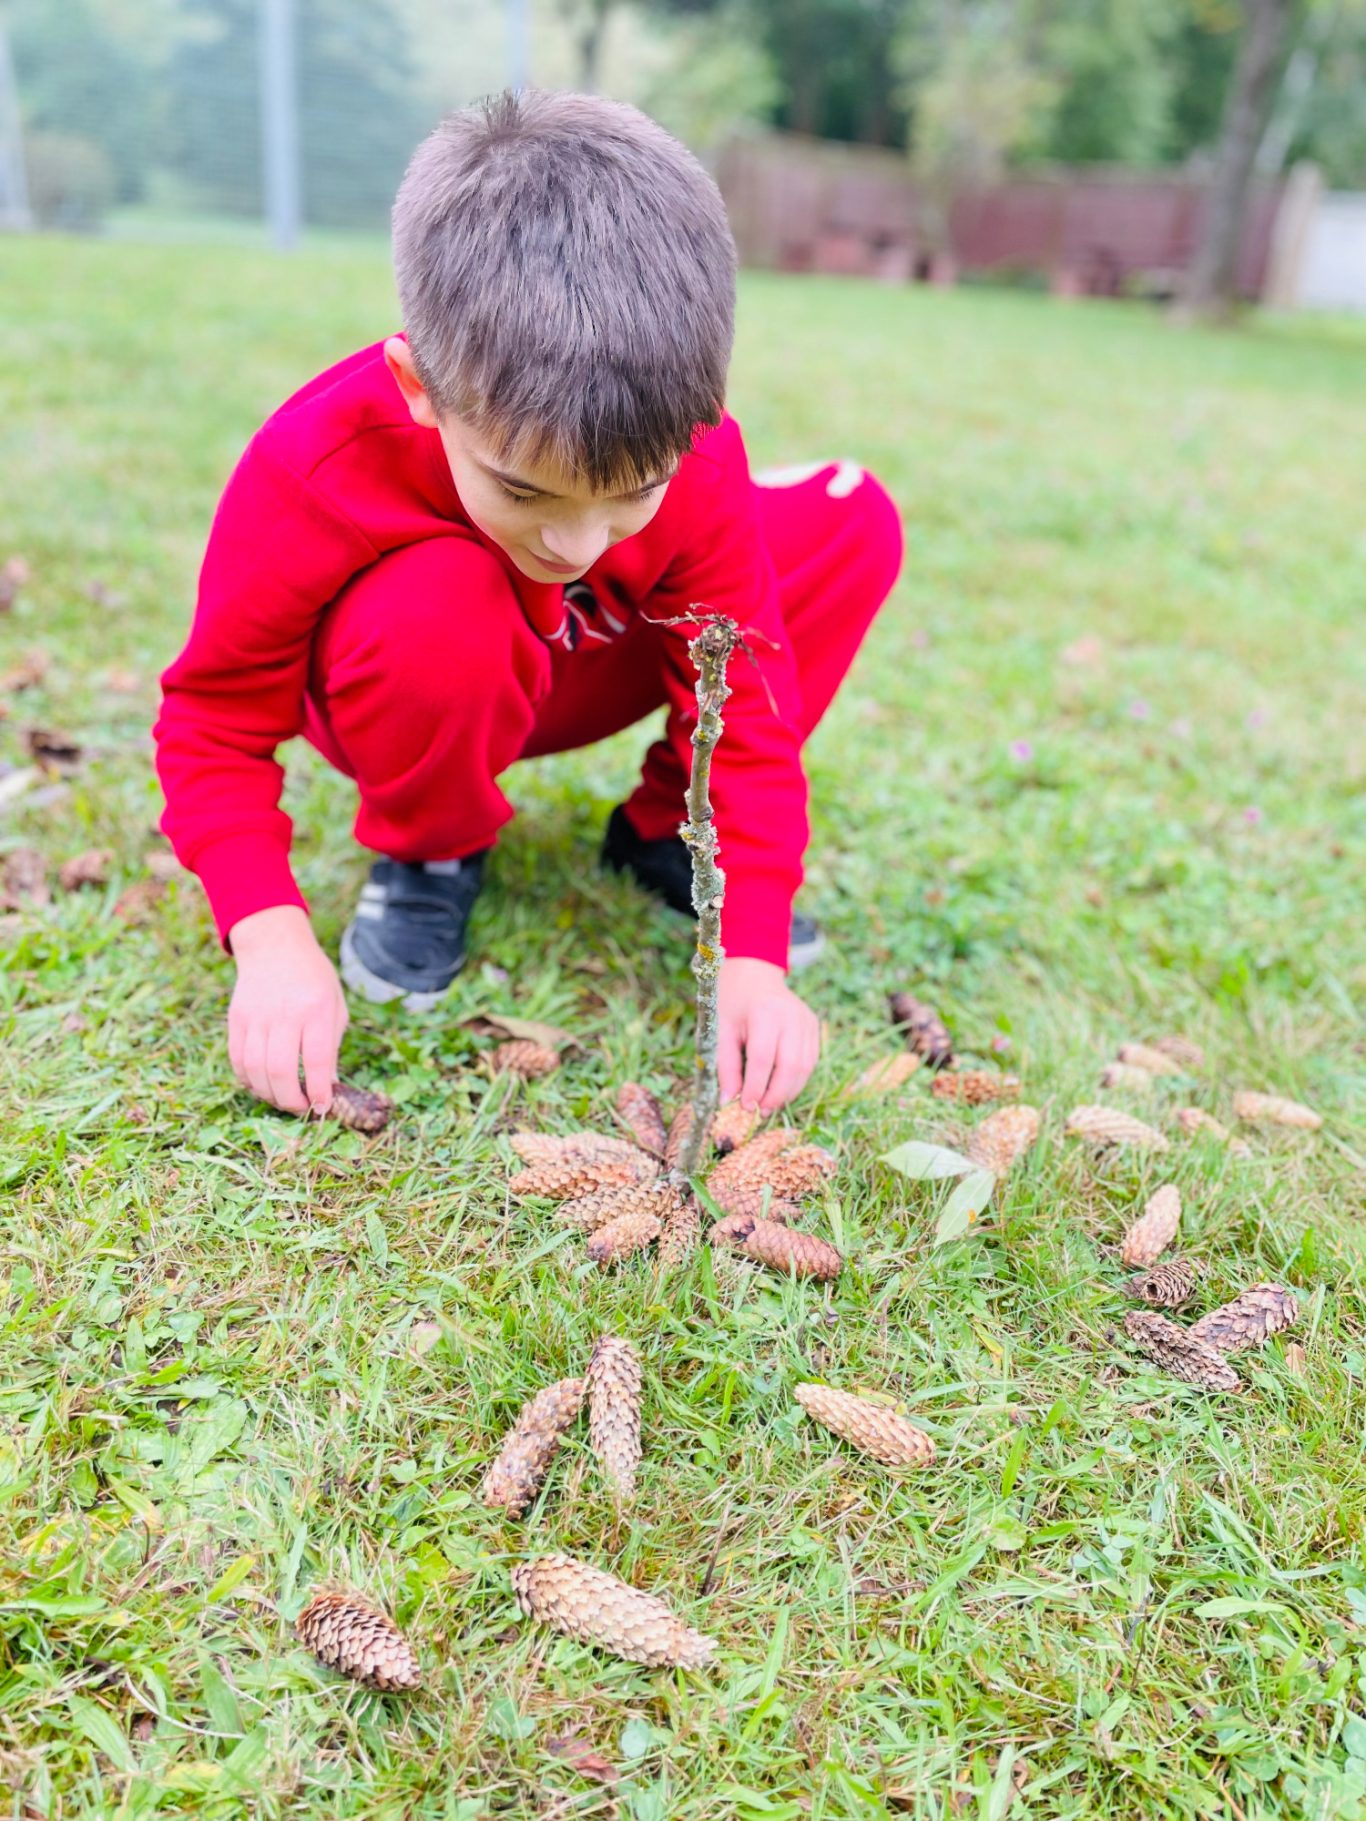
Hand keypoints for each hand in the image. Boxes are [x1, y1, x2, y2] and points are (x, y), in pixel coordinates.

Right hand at [227, 905, 348, 1113]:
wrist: (275, 945)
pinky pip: (237, 1060)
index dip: (319, 1091)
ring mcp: (256, 1016)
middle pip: (280, 1070)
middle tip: (301, 1109)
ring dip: (269, 1094)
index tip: (322, 1107)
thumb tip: (328, 1085)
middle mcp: (284, 1013)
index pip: (317, 1060)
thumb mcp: (335, 1004)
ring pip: (255, 1069)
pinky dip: (248, 1080)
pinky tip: (262, 1085)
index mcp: (316, 1009)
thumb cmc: (313, 978)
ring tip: (282, 1099)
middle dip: (290, 1100)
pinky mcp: (236, 1019)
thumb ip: (332, 1045)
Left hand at [717, 956, 820, 1113]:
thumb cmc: (732, 1001)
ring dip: (788, 1091)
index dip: (755, 1088)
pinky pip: (810, 1061)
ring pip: (805, 1067)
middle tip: (760, 1112)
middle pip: (790, 1066)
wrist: (753, 973)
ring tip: (769, 1105)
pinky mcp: (814, 1026)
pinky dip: (796, 1079)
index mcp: (765, 1013)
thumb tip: (728, 1101)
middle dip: (776, 1095)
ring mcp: (807, 1021)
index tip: (745, 1107)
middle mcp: (792, 1016)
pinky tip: (780, 1088)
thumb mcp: (720, 1030)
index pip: (763, 1059)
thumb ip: (725, 1066)